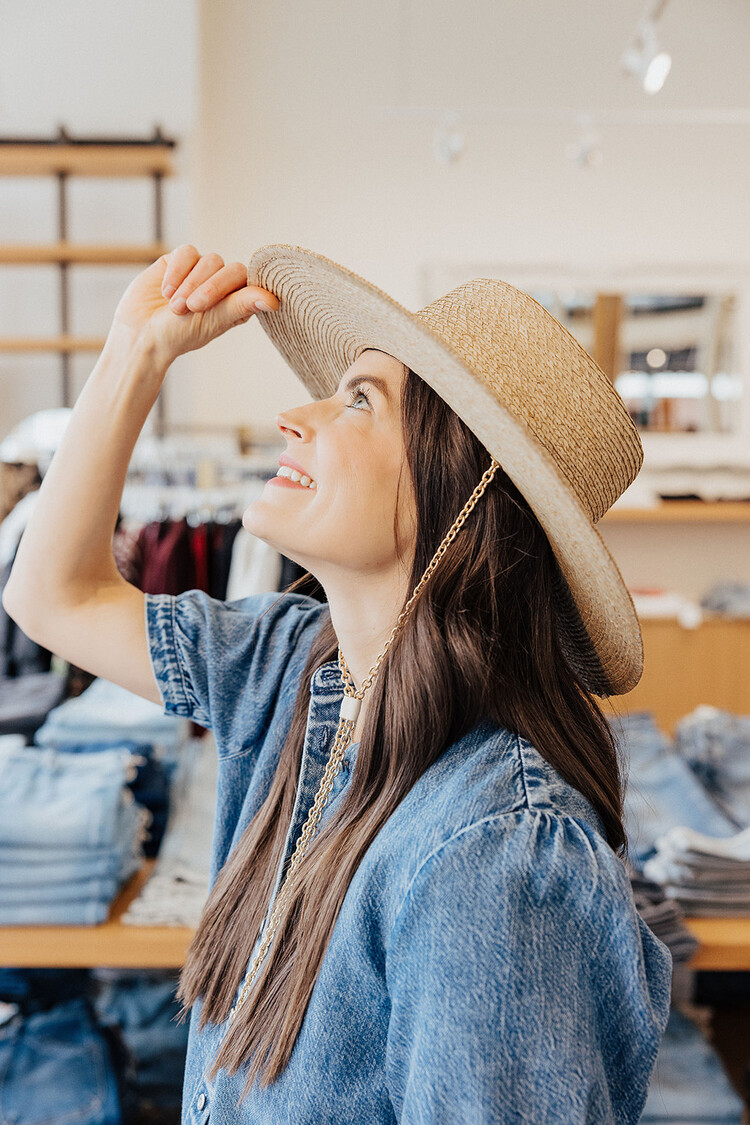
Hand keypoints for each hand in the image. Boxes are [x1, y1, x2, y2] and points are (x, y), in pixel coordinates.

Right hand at [106, 244, 278, 365]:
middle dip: (210, 288)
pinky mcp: (178, 260)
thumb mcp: (213, 321)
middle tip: (192, 308)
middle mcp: (222, 284)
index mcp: (237, 302)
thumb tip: (274, 300)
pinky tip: (166, 291)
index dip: (236, 289)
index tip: (219, 304)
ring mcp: (200, 271)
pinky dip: (177, 272)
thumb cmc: (179, 335)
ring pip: (208, 260)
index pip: (249, 282)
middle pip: (229, 269)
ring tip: (176, 307)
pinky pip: (186, 253)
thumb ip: (241, 305)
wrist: (140, 333)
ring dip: (190, 283)